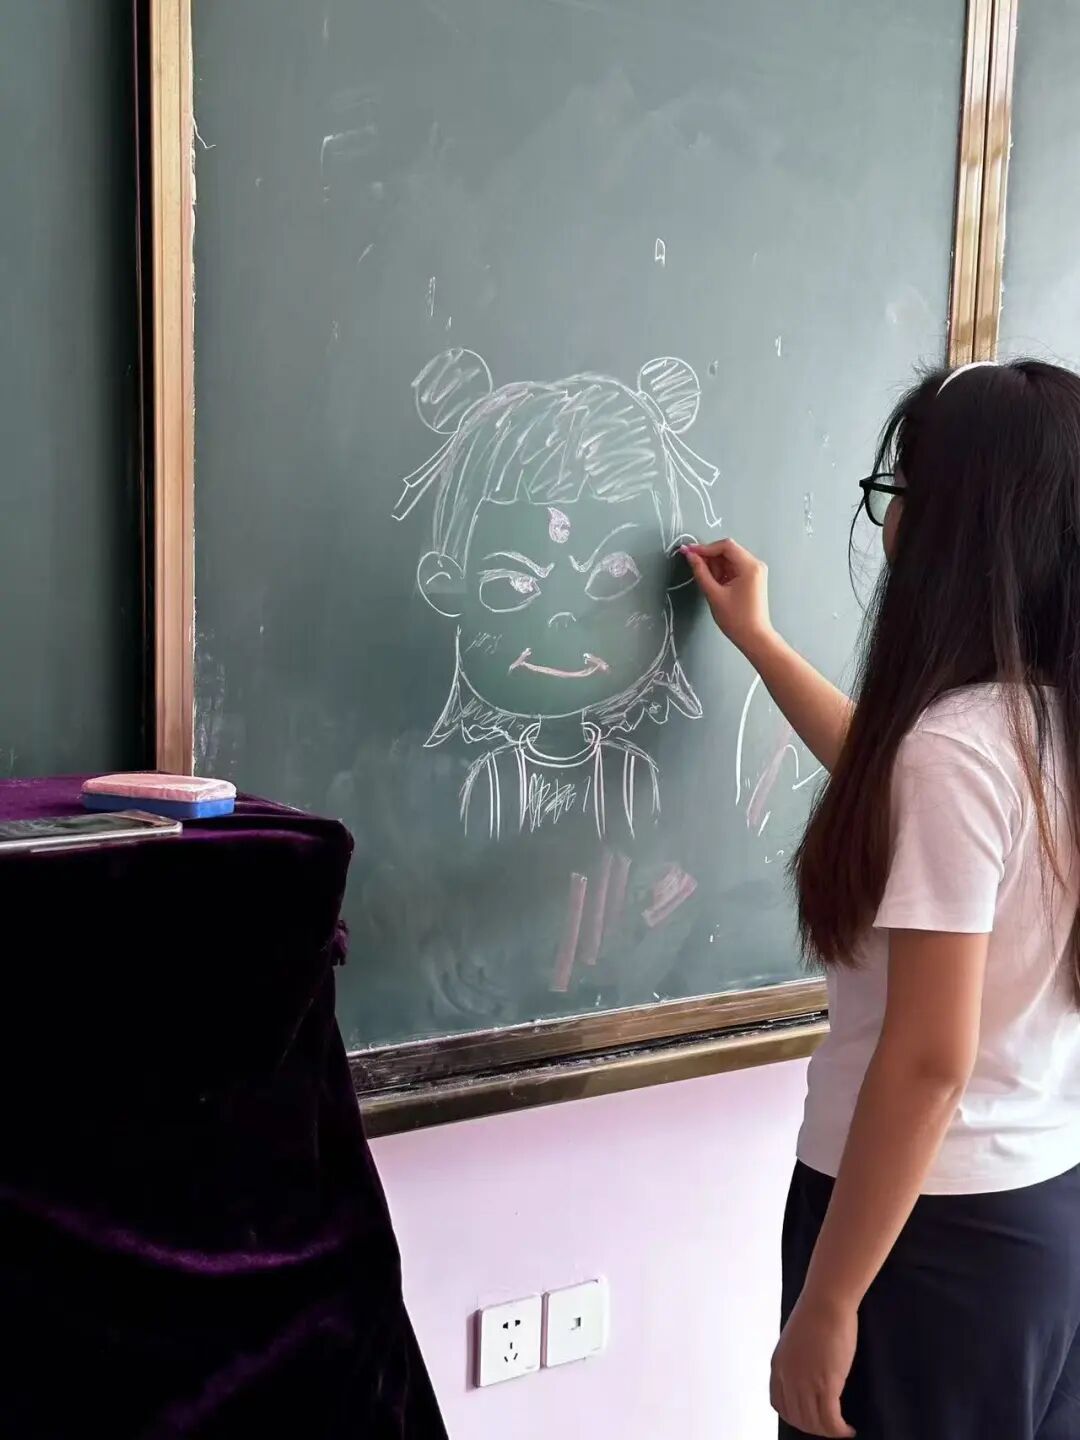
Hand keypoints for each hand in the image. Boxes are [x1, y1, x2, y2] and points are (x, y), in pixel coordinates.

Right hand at [681, 539, 774, 656]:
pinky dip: (723, 572)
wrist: (754, 637)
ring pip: (730, 559)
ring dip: (716, 566)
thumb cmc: (737, 619)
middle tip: (696, 568)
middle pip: (728, 551)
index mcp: (750, 567)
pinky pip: (734, 568)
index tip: (689, 552)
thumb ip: (701, 572)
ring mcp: (755, 571)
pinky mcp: (752, 578)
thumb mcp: (714, 594)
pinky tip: (717, 585)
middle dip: (710, 558)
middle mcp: (756, 565)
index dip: (705, 547)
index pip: (725, 546)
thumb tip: (691, 556)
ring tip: (710, 583)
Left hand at [770, 1295, 856, 1436]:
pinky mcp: (826, 1384)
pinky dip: (840, 1431)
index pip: (780, 1405)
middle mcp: (788, 1378)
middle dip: (814, 1427)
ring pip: (814, 1423)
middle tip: (830, 1425)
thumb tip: (808, 1375)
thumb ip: (797, 1361)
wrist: (826, 1301)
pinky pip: (831, 1420)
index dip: (795, 1417)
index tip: (810, 1418)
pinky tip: (849, 1430)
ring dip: (828, 1431)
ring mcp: (805, 1382)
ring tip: (841, 1429)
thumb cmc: (816, 1313)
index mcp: (778, 1366)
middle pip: (797, 1418)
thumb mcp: (795, 1341)